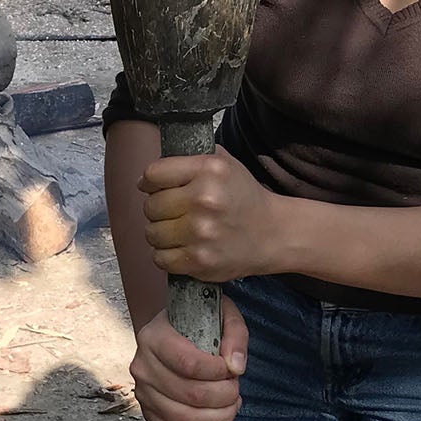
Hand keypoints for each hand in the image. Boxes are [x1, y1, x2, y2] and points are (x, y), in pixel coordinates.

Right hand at [130, 298, 248, 420]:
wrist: (169, 332)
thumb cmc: (196, 323)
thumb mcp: (221, 315)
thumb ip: (234, 335)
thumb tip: (236, 367)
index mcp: (155, 337)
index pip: (188, 363)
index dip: (218, 372)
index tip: (231, 369)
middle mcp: (143, 366)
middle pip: (190, 395)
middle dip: (224, 397)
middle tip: (236, 390)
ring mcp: (143, 393)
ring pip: (184, 419)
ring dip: (218, 419)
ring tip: (230, 407)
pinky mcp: (148, 413)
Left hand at [140, 148, 282, 283]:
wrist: (272, 234)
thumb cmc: (243, 198)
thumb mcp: (224, 164)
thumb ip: (189, 160)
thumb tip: (148, 176)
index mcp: (209, 170)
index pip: (154, 174)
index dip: (149, 182)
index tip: (153, 187)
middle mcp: (205, 199)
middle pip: (150, 206)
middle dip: (158, 209)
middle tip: (175, 212)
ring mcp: (201, 233)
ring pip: (152, 233)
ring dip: (161, 233)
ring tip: (180, 231)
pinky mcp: (200, 260)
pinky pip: (160, 258)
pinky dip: (167, 255)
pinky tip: (183, 247)